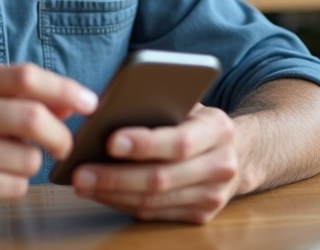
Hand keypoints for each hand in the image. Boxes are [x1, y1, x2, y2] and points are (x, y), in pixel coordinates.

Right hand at [0, 64, 96, 214]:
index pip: (26, 76)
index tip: (89, 102)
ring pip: (29, 158)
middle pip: (33, 118)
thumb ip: (19, 97)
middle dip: (61, 135)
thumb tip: (70, 101)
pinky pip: (15, 185)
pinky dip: (15, 183)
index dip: (65, 88)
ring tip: (8, 161)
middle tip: (64, 145)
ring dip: (32, 163)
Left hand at [71, 104, 239, 223]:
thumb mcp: (186, 103)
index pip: (180, 142)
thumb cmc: (195, 121)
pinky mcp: (200, 216)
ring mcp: (213, 196)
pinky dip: (123, 203)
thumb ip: (157, 105)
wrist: (239, 152)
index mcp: (218, 130)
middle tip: (81, 171)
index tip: (109, 141)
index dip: (144, 144)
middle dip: (116, 177)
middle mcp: (221, 166)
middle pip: (162, 178)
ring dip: (113, 194)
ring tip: (82, 183)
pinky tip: (100, 193)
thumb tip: (105, 112)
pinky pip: (154, 214)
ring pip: (154, 201)